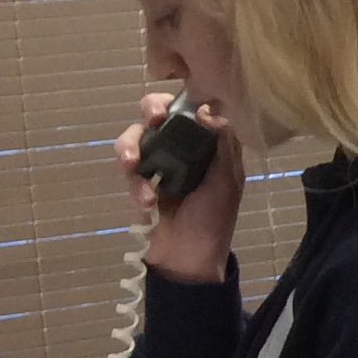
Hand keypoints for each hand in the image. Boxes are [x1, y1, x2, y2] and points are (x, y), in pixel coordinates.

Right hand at [116, 91, 243, 282]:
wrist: (189, 257)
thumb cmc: (214, 218)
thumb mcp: (227, 180)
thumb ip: (221, 145)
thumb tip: (209, 110)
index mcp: (209, 144)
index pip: (193, 108)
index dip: (181, 99)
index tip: (177, 103)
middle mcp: (183, 147)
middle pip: (158, 114)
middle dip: (150, 111)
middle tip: (152, 120)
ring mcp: (159, 163)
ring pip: (136, 138)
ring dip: (131, 149)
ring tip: (132, 166)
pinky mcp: (141, 182)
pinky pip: (130, 172)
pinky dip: (135, 184)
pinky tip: (146, 201)